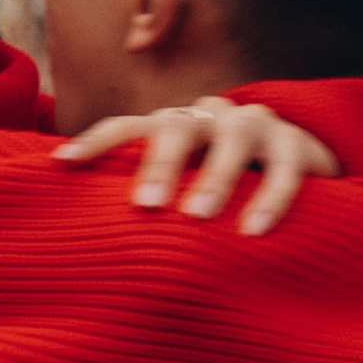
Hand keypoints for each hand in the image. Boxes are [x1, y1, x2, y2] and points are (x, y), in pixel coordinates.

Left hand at [54, 97, 340, 230]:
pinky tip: (253, 231)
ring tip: (198, 216)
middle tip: (146, 205)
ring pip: (233, 137)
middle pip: (176, 127)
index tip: (62, 163)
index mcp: (172, 127)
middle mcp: (207, 117)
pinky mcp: (296, 143)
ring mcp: (253, 124)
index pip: (126, 127)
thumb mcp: (181, 195)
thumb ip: (147, 208)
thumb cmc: (222, 195)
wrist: (301, 177)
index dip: (95, 142)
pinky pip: (285, 166)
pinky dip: (271, 197)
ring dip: (215, 176)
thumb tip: (83, 244)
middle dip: (159, 163)